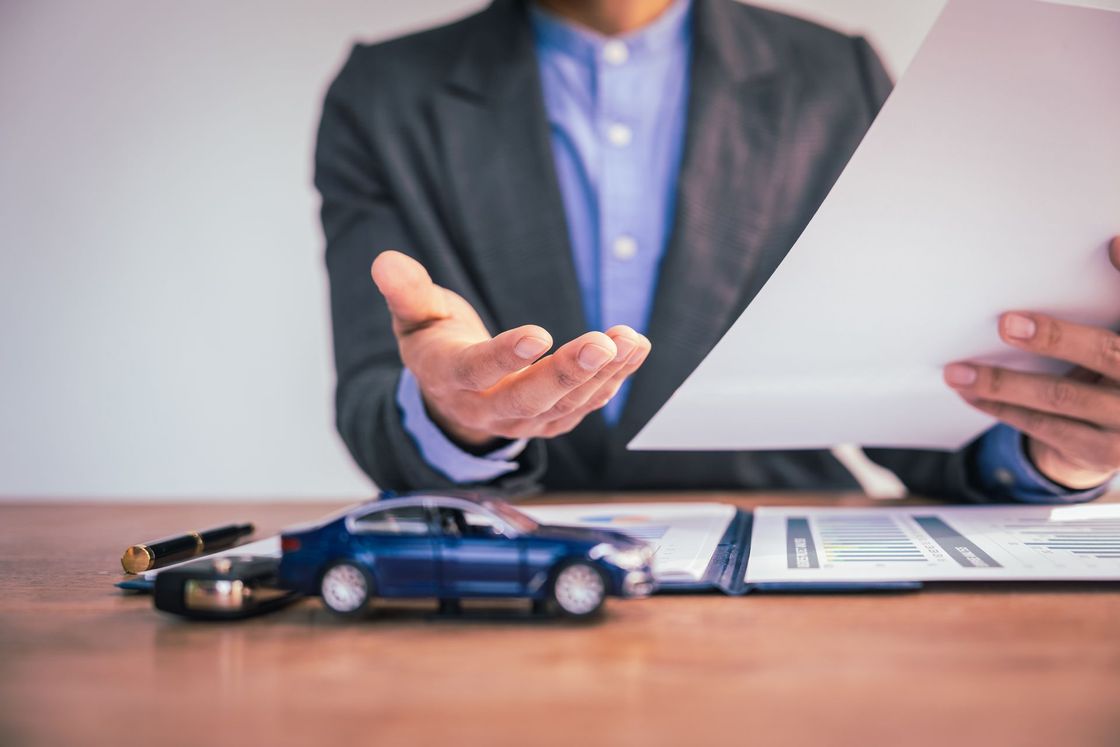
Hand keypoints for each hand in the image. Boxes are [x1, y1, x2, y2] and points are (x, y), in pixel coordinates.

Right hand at [371, 251, 650, 448]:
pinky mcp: (553, 420)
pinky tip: (635, 350)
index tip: (539, 333)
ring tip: (630, 338)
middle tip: (602, 343)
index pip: (478, 371)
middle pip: (530, 397)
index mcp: (451, 378)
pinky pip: (587, 404)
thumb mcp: (416, 316)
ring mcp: (524, 420)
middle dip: (568, 370)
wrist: (454, 395)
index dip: (506, 356)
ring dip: (605, 372)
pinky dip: (615, 379)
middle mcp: (489, 408)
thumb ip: (406, 292)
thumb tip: (384, 262)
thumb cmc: (437, 343)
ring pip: (567, 403)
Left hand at [943, 235, 1119, 489]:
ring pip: (1061, 396)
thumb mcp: (1114, 332)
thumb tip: (1108, 246)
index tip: (1113, 244)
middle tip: (1007, 323)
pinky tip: (969, 393)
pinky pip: (1041, 425)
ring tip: (958, 370)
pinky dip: (1001, 406)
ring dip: (1002, 382)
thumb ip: (1109, 303)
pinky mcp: (1099, 451)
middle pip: (1106, 354)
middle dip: (1056, 338)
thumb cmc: (1111, 368)